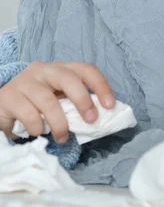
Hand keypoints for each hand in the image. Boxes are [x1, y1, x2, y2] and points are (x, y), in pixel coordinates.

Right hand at [0, 62, 114, 142]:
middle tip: (91, 120)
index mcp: (60, 69)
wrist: (2, 106)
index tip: (110, 105)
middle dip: (83, 100)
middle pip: (67, 78)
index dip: (100, 85)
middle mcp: (43, 70)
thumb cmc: (37, 105)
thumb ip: (75, 105)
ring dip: (59, 123)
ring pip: (48, 100)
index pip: (85, 69)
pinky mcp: (8, 96)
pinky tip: (38, 132)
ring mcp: (25, 81)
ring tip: (62, 137)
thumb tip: (101, 119)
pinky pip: (28, 113)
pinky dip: (38, 127)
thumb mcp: (59, 101)